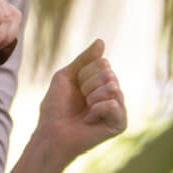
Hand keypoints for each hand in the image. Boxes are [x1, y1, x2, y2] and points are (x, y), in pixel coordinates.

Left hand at [35, 39, 126, 161]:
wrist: (52, 131)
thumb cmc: (56, 105)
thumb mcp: (67, 76)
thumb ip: (85, 59)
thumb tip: (101, 41)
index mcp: (102, 82)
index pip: (103, 63)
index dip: (83, 73)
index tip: (75, 86)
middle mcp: (114, 94)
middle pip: (108, 74)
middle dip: (87, 84)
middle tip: (80, 100)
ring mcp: (119, 109)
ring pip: (112, 87)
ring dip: (91, 97)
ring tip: (85, 110)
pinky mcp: (120, 123)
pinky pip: (113, 104)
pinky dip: (97, 109)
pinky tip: (90, 119)